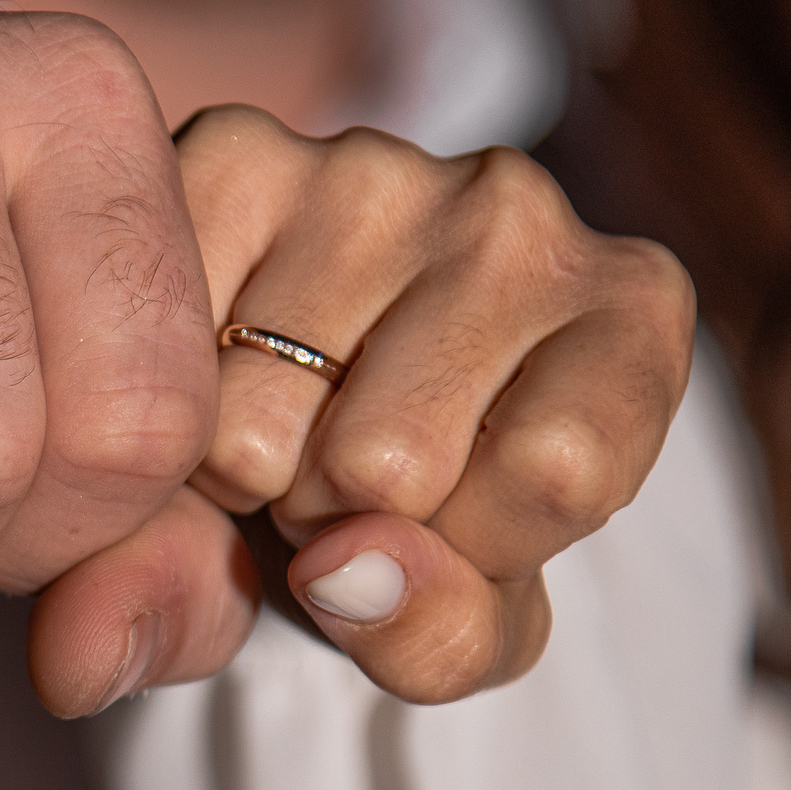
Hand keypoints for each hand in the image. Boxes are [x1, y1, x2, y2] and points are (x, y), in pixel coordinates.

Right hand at [28, 105, 695, 711]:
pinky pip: (160, 358)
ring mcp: (368, 165)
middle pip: (391, 458)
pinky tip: (216, 373)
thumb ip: (435, 635)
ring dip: (245, 468)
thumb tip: (345, 570)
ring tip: (281, 428)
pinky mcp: (231, 154)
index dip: (473, 548)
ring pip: (254, 422)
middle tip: (341, 477)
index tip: (450, 528)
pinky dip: (168, 407)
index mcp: (631, 309)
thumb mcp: (459, 624)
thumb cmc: (417, 522)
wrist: (312, 425)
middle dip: (339, 514)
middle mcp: (517, 206)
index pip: (556, 474)